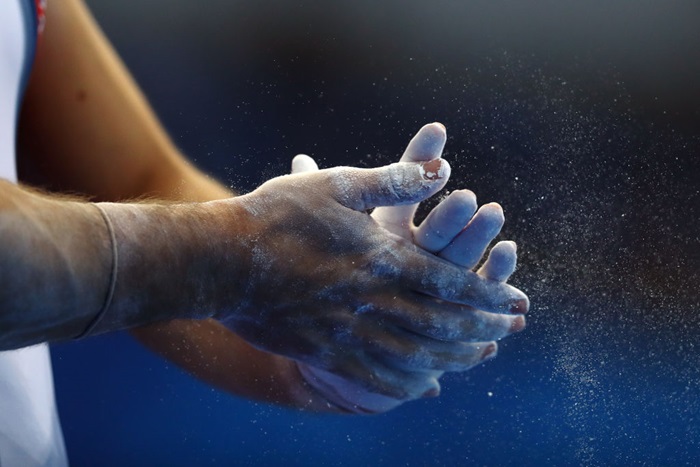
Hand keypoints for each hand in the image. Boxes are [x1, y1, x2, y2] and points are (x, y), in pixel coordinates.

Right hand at [212, 154, 526, 409]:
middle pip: (441, 324)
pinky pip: (375, 376)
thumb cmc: (276, 216)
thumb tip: (444, 168)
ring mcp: (347, 331)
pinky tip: (423, 384)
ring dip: (454, 357)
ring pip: (415, 354)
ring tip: (480, 356)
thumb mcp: (337, 184)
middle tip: (510, 330)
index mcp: (380, 257)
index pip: (449, 282)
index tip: (515, 301)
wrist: (219, 261)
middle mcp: (371, 300)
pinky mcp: (324, 350)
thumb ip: (394, 179)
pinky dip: (406, 383)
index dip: (488, 294)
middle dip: (482, 329)